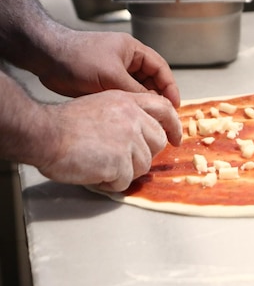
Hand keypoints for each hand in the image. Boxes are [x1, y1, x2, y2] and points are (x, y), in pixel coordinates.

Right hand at [37, 90, 181, 191]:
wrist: (45, 133)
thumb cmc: (65, 123)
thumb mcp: (103, 105)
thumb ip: (126, 115)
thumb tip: (142, 134)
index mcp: (128, 102)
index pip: (164, 109)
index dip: (173, 125)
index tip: (176, 138)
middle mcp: (133, 118)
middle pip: (157, 143)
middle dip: (143, 155)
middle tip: (121, 159)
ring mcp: (128, 140)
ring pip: (142, 165)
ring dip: (123, 171)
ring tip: (100, 163)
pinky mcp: (120, 162)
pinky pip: (124, 181)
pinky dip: (109, 183)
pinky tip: (93, 172)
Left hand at [38, 30, 180, 106]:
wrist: (46, 57)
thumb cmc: (77, 57)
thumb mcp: (111, 76)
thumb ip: (135, 91)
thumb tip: (153, 104)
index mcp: (134, 50)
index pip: (161, 68)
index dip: (170, 87)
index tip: (175, 104)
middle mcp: (127, 60)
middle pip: (152, 80)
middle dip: (159, 97)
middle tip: (164, 115)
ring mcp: (115, 72)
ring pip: (137, 89)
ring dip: (143, 102)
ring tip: (149, 119)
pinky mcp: (104, 83)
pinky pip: (123, 95)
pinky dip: (129, 104)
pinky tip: (131, 116)